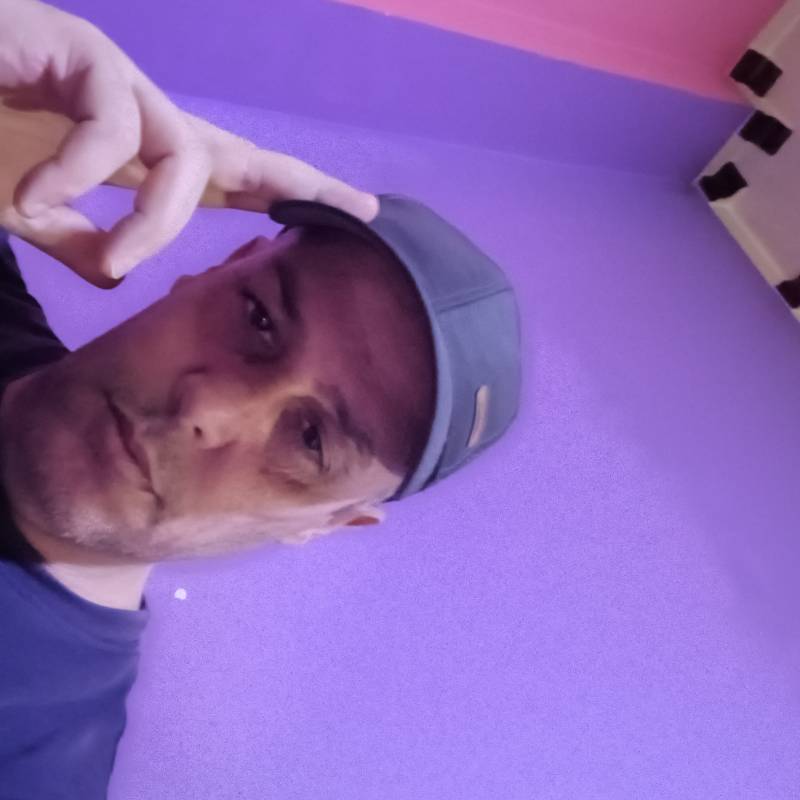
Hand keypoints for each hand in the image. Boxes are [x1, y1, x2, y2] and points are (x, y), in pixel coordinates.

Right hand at [0, 0, 378, 287]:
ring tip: (105, 257)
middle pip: (245, 156)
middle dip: (305, 186)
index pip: (233, 180)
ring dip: (150, 223)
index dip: (293, 199)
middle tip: (366, 210)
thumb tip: (117, 278)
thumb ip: (79, 240)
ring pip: (184, 160)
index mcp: (144, 153)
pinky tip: (31, 201)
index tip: (358, 218)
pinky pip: (110, 128)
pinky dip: (75, 176)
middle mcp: (147, 117)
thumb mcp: (39, 212)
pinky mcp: (80, 52)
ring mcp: (119, 82)